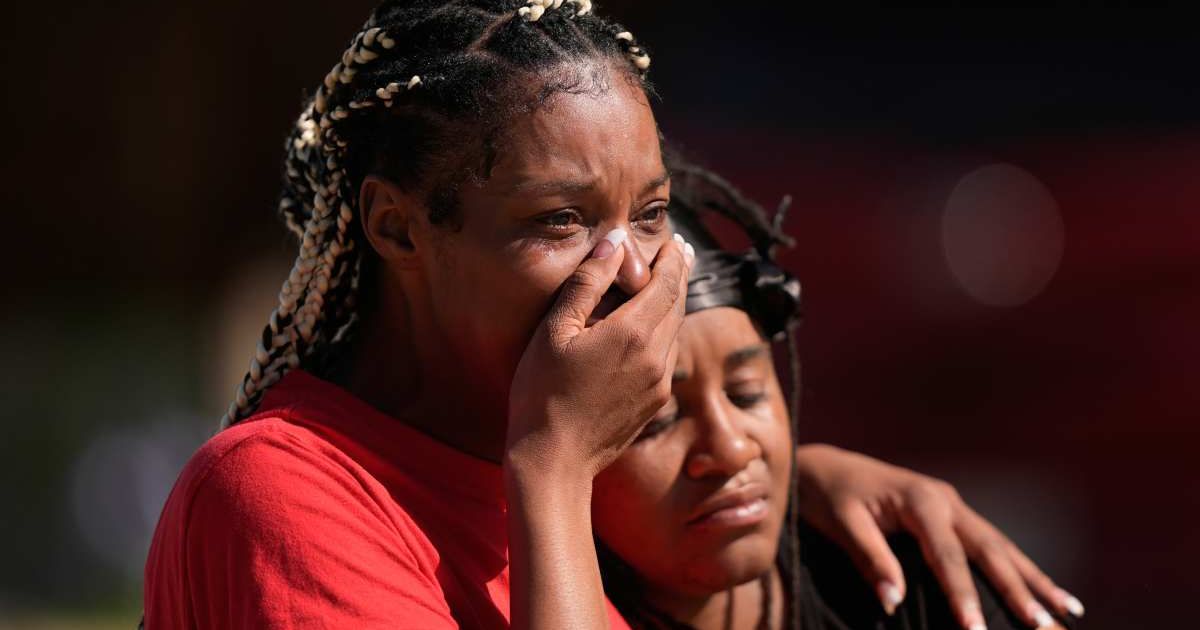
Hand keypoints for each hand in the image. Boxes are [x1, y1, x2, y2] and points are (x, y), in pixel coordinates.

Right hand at [507, 230, 693, 477]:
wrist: (554, 461)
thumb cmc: (542, 393)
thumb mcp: (555, 330)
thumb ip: (588, 283)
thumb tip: (615, 243)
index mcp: (633, 333)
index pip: (667, 283)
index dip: (671, 258)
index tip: (673, 239)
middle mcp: (656, 357)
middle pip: (678, 304)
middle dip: (679, 274)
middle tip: (679, 251)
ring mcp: (659, 383)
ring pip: (676, 330)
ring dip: (674, 303)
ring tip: (669, 282)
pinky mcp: (654, 402)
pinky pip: (668, 356)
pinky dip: (666, 331)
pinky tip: (653, 327)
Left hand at [793, 444, 1083, 628]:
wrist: (824, 466)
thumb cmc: (829, 495)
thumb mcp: (841, 523)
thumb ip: (869, 558)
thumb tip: (893, 601)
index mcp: (920, 499)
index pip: (947, 556)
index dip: (963, 595)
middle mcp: (946, 499)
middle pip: (990, 551)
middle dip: (1020, 591)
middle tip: (1046, 628)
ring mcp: (954, 505)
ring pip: (1002, 547)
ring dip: (1034, 580)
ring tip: (1067, 614)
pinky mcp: (953, 514)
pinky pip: (993, 544)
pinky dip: (1021, 568)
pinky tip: (1048, 591)